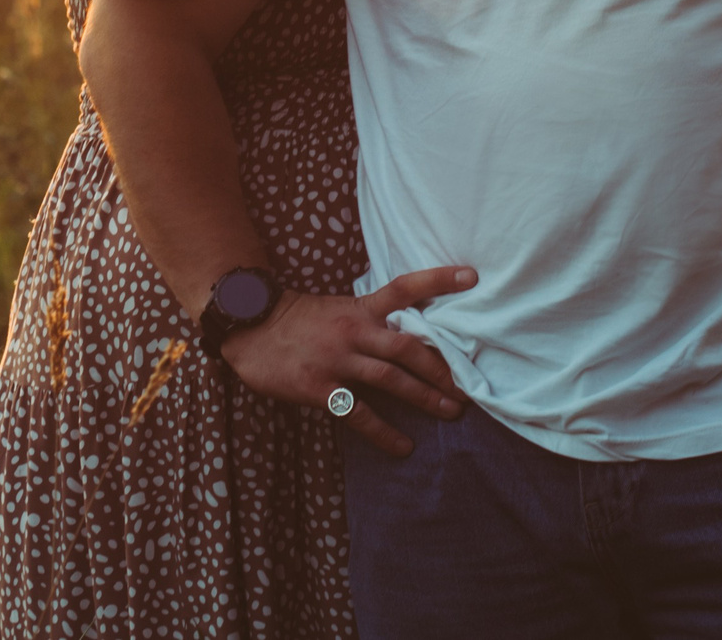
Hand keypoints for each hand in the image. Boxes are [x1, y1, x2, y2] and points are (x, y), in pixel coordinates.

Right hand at [218, 265, 474, 454]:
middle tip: (467, 389)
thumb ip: (370, 321)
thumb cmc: (298, 322)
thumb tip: (412, 337)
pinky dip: (384, 432)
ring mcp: (336, 359)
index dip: (438, 281)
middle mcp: (353, 330)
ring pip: (390, 379)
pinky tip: (403, 446)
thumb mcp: (337, 311)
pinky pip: (358, 413)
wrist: (250, 327)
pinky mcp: (319, 386)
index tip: (471, 276)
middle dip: (441, 369)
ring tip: (450, 413)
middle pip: (407, 346)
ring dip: (424, 398)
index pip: (404, 288)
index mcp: (360, 309)